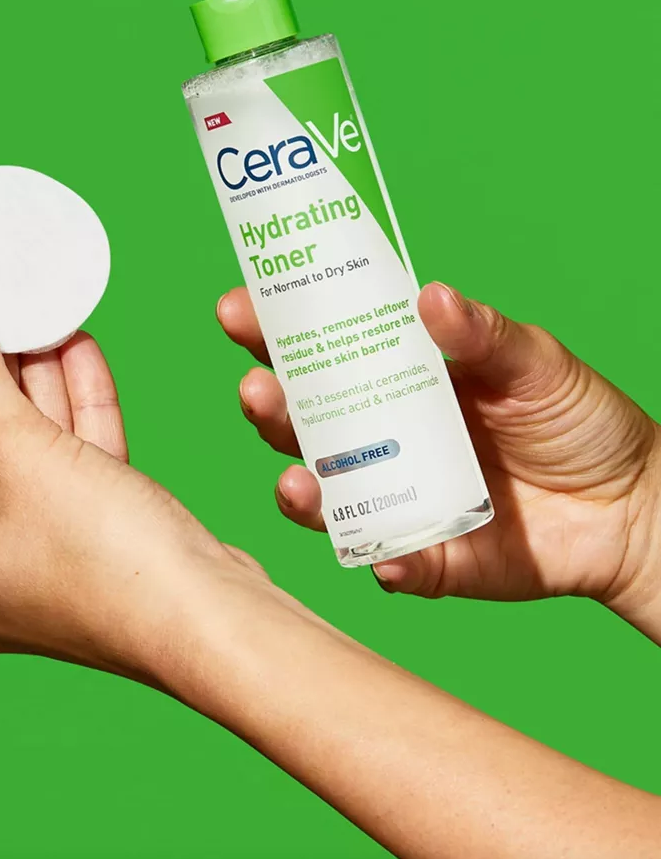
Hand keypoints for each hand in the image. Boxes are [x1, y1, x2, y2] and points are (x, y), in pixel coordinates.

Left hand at [0, 300, 273, 682]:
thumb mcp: (26, 454)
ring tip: (40, 307)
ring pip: (35, 444)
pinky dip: (80, 408)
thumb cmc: (111, 560)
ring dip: (41, 376)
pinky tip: (80, 350)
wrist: (216, 623)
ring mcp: (46, 553)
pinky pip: (78, 461)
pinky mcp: (100, 541)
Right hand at [218, 282, 660, 629]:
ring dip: (301, 491)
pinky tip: (387, 556)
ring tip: (298, 481)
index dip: (271, 331)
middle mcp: (381, 438)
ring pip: (327, 496)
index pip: (319, 350)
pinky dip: (384, 561)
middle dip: (268, 406)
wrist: (632, 506)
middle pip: (303, 423)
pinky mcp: (426, 556)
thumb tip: (431, 297)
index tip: (237, 309)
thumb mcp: (534, 362)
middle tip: (258, 388)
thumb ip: (482, 336)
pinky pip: (391, 562)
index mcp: (396, 380)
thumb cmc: (577, 419)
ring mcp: (397, 498)